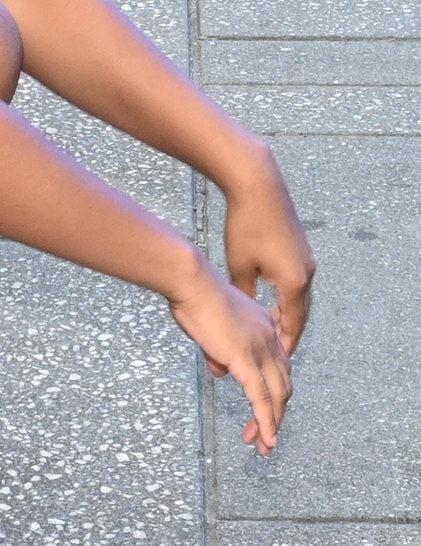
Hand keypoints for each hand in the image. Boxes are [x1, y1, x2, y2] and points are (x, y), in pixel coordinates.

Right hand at [166, 258, 292, 454]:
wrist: (191, 280)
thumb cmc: (194, 295)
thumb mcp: (210, 326)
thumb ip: (219, 349)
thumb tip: (221, 369)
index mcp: (264, 329)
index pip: (278, 367)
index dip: (273, 391)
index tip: (263, 408)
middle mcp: (270, 341)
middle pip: (283, 386)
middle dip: (275, 414)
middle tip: (262, 434)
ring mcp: (260, 351)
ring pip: (277, 397)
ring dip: (272, 424)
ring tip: (263, 445)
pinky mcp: (245, 360)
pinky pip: (261, 399)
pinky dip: (266, 422)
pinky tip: (265, 439)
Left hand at [222, 144, 313, 357]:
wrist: (260, 186)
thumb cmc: (246, 226)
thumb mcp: (239, 266)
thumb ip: (244, 294)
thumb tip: (243, 314)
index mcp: (294, 283)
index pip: (294, 323)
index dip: (286, 342)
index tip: (280, 359)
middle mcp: (307, 273)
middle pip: (301, 311)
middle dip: (290, 330)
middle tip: (279, 350)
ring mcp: (306, 259)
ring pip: (300, 295)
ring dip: (290, 312)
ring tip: (276, 328)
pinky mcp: (299, 246)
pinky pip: (297, 279)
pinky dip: (289, 294)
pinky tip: (275, 297)